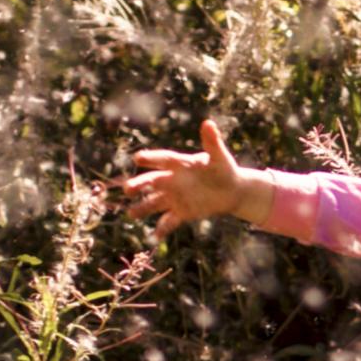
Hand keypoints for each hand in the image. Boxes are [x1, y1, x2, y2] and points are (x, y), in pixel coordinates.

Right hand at [124, 120, 243, 239]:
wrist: (232, 190)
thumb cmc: (224, 169)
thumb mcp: (220, 157)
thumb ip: (212, 142)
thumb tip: (209, 123)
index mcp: (179, 164)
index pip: (162, 159)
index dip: (151, 158)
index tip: (138, 158)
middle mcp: (171, 180)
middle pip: (152, 181)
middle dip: (139, 185)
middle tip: (128, 189)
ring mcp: (174, 197)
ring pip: (154, 202)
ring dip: (143, 208)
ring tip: (131, 214)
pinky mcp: (182, 212)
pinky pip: (169, 221)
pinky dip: (162, 228)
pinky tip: (155, 237)